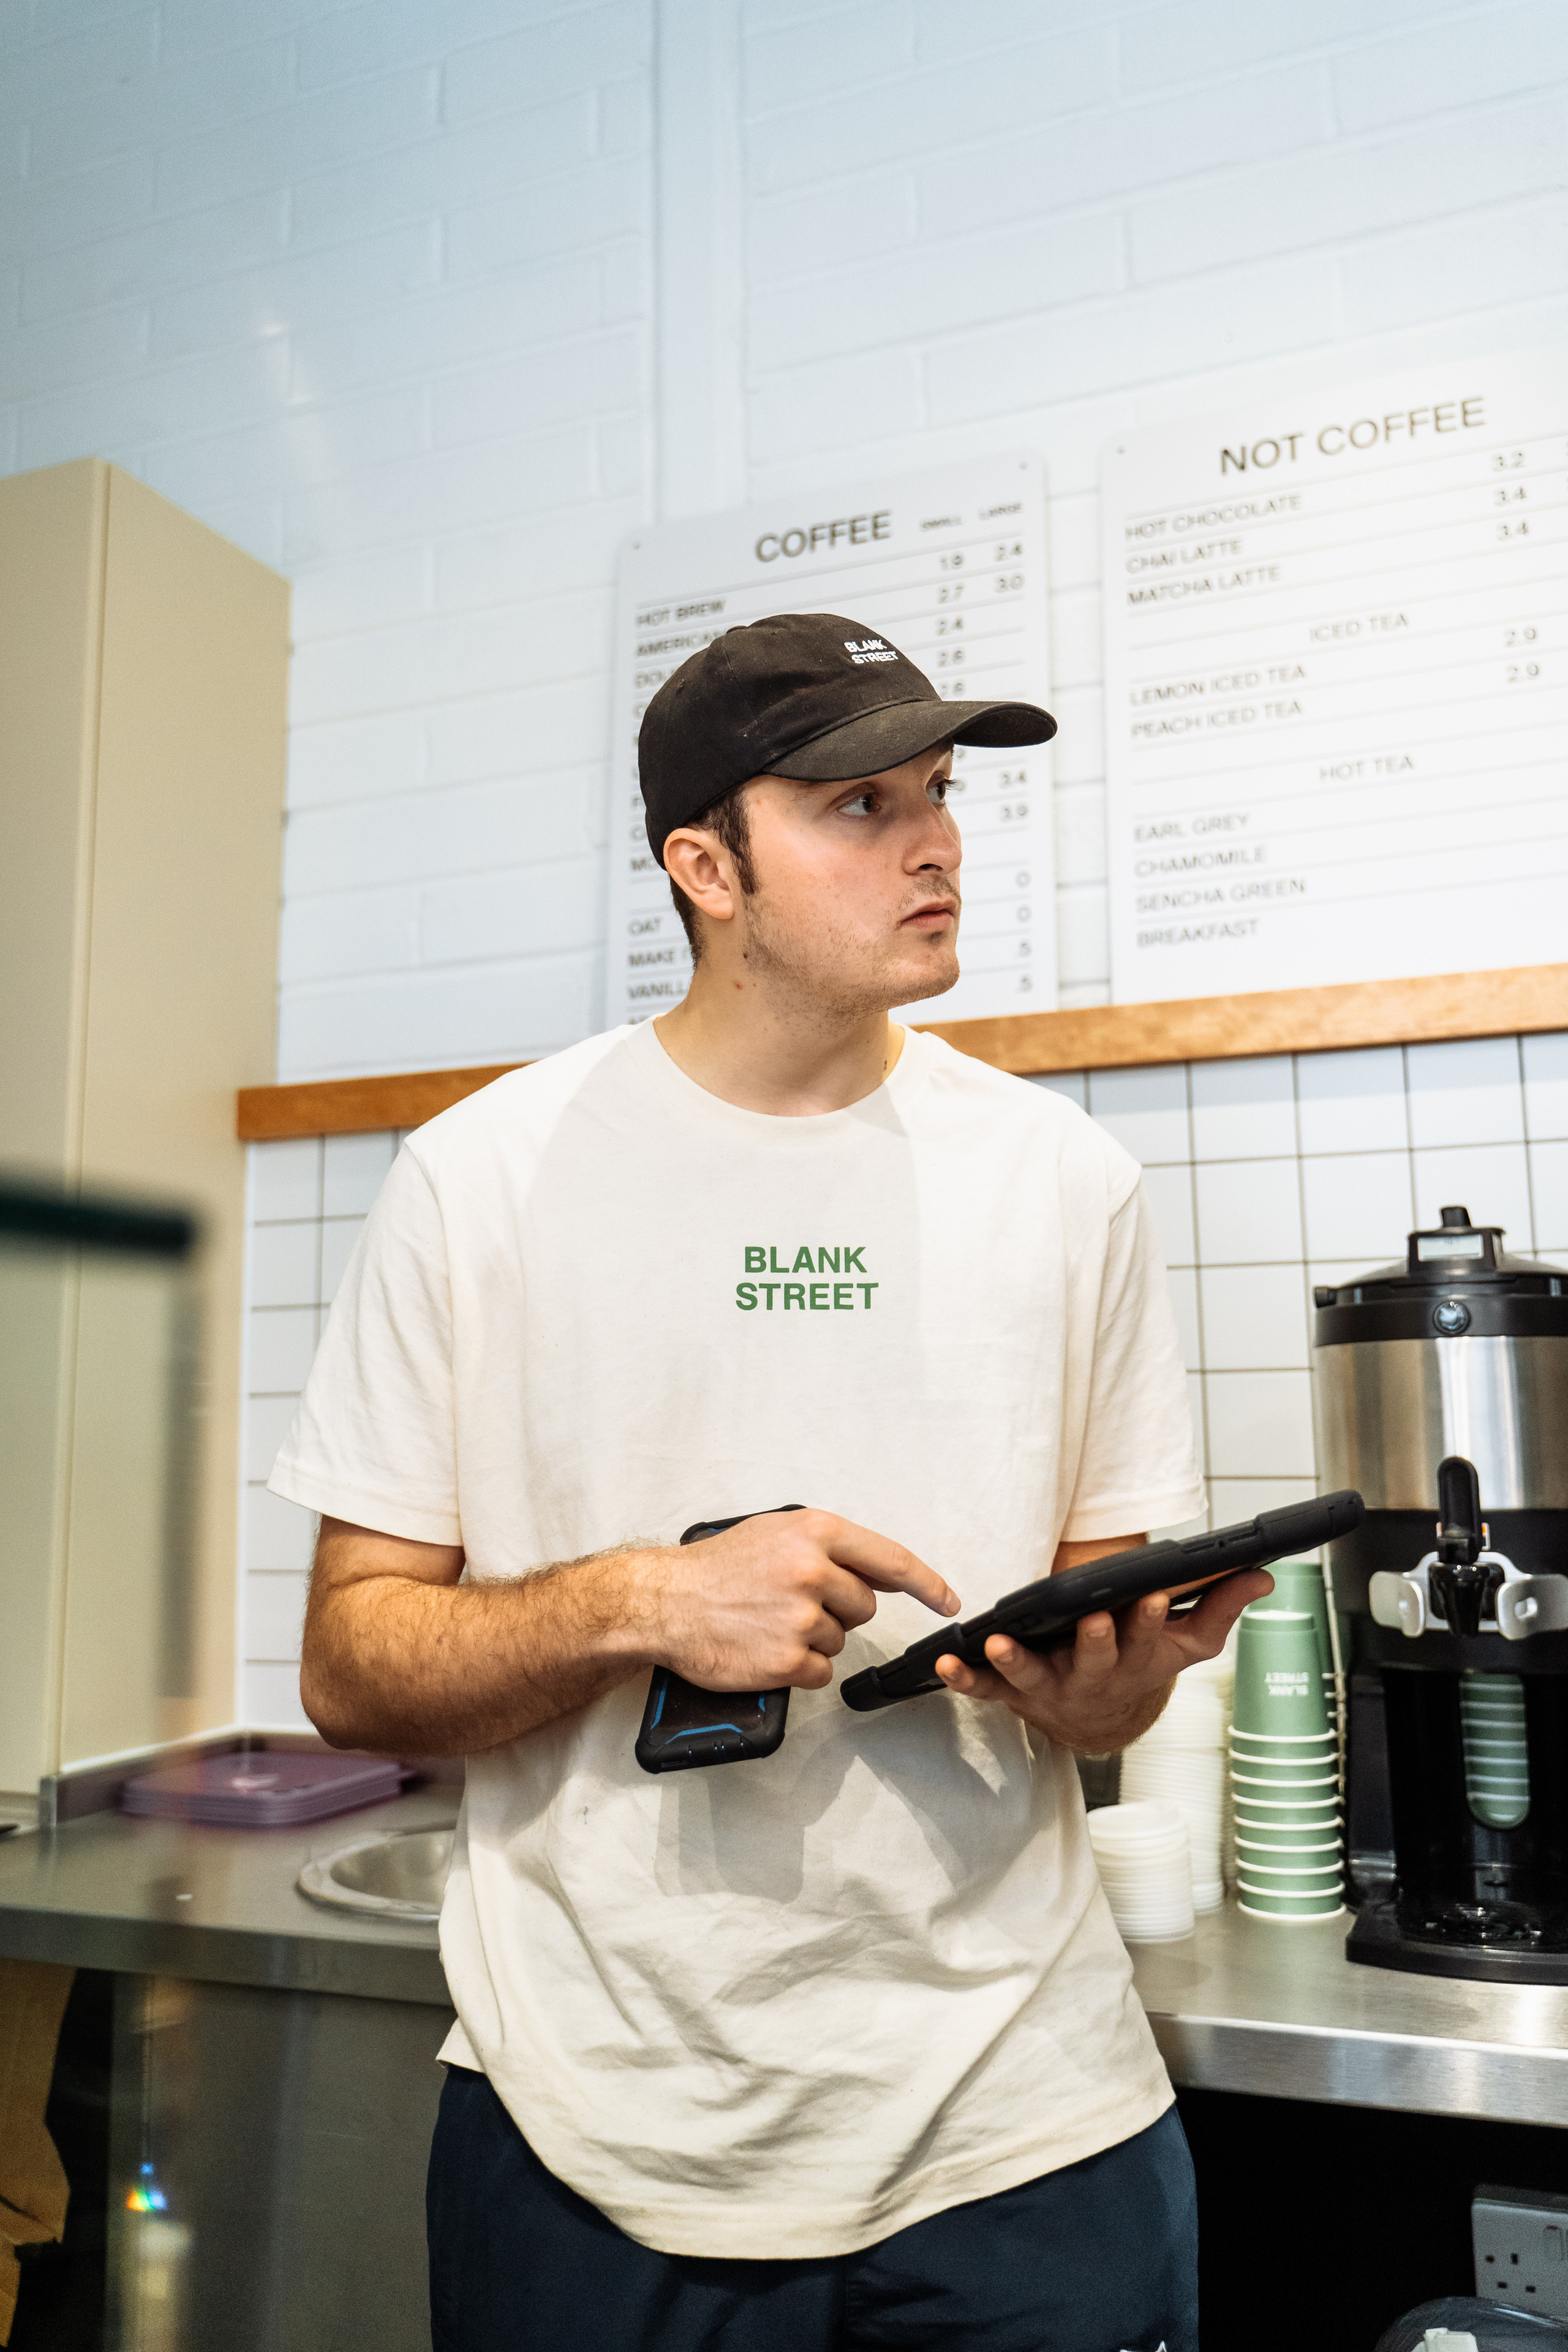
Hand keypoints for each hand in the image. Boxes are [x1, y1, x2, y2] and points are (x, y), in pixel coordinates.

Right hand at [627, 1509, 959, 1691]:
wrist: (665, 1601)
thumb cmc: (716, 1568)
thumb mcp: (775, 1533)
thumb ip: (828, 1548)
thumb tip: (873, 1573)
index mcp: (815, 1534)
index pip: (892, 1561)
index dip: (928, 1584)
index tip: (947, 1600)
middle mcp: (813, 1572)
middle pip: (864, 1608)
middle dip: (838, 1611)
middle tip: (791, 1603)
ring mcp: (801, 1618)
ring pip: (840, 1640)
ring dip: (812, 1638)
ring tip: (768, 1622)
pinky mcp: (788, 1660)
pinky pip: (820, 1671)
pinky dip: (800, 1667)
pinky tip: (766, 1647)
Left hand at [933, 1568, 1272, 1751]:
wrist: (1107, 1722)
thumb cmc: (1147, 1666)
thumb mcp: (1189, 1643)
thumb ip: (1221, 1606)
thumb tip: (1265, 1574)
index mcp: (1139, 1662)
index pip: (1149, 1639)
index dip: (1150, 1621)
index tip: (1149, 1598)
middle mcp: (1096, 1679)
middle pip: (1097, 1661)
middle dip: (1097, 1642)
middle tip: (1093, 1620)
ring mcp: (1053, 1690)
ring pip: (1035, 1679)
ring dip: (1017, 1662)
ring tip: (997, 1643)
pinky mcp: (1016, 1696)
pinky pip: (988, 1691)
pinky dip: (966, 1680)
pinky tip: (945, 1664)